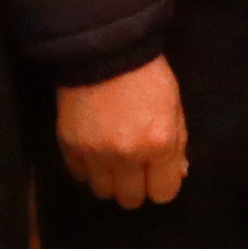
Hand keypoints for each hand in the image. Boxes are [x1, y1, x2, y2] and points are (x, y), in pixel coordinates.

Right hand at [58, 59, 187, 208]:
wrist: (105, 49)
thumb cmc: (148, 75)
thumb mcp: (174, 106)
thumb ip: (176, 144)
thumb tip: (176, 174)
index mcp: (160, 143)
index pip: (164, 194)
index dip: (162, 184)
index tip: (157, 173)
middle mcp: (128, 155)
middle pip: (131, 199)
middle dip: (136, 185)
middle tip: (135, 165)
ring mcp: (96, 154)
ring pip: (104, 192)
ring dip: (110, 179)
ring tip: (112, 156)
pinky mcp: (71, 147)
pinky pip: (80, 176)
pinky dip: (88, 167)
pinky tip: (95, 147)